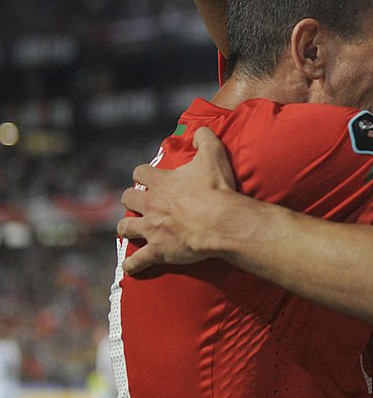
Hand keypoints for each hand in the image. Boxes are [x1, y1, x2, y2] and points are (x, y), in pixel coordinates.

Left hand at [118, 127, 237, 273]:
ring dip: (127, 228)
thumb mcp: (214, 155)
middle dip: (132, 200)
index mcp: (161, 183)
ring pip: (126, 228)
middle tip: (141, 203)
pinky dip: (133, 265)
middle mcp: (151, 204)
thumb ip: (204, 138)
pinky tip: (130, 267)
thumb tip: (199, 130)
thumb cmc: (217, 189)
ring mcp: (151, 229)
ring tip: (131, 230)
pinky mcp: (157, 250)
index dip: (143, 174)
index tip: (148, 177)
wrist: (221, 222)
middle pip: (128, 198)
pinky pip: (136, 261)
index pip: (140, 173)